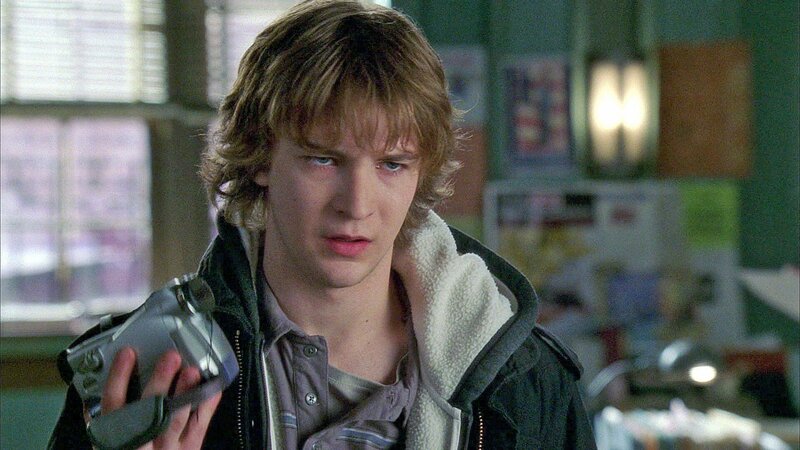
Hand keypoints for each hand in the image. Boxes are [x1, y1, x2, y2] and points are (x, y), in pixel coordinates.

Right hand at [88, 347, 221, 448]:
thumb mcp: (106, 442)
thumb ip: (103, 419)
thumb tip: (99, 386)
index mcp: (114, 437)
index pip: (112, 404)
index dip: (118, 377)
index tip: (128, 352)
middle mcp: (140, 443)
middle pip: (148, 411)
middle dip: (160, 382)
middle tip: (171, 357)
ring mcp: (167, 448)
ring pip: (175, 419)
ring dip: (185, 393)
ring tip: (192, 372)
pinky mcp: (189, 449)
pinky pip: (199, 426)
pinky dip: (206, 406)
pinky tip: (211, 387)